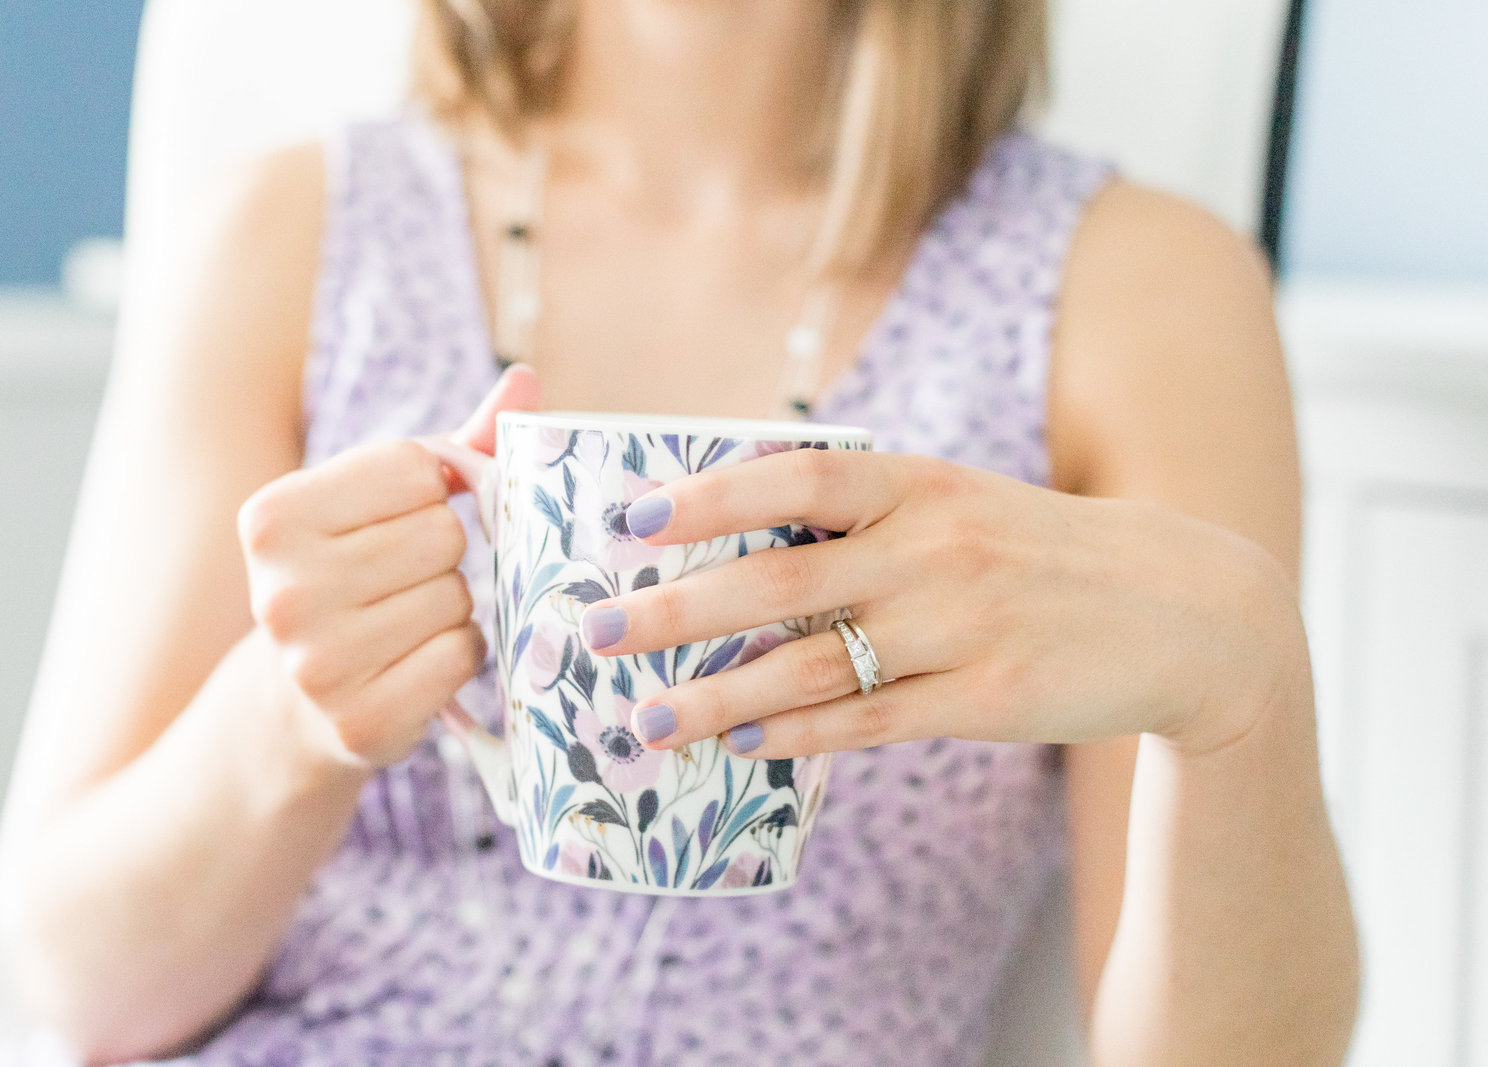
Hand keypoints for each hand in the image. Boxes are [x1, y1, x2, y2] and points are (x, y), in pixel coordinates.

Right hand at [237, 366, 538, 767]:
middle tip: (404, 578)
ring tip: (408, 621)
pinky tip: (419, 662)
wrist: (301, 700)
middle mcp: (281, 592)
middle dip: (445, 552)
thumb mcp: (384, 502)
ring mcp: (317, 665)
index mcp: (272, 517)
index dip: (434, 489)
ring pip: (457, 598)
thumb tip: (527, 379)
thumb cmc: (355, 573)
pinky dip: (459, 655)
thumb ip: (455, 442)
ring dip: (454, 607)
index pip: (415, 467)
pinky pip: (462, 657)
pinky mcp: (362, 721)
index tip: (404, 514)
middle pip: (441, 535)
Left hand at [581, 447, 1302, 758]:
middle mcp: (935, 548)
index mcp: (920, 483)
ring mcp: (962, 627)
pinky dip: (796, 739)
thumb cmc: (1035, 551)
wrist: (1176, 610)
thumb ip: (862, 515)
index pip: (795, 476)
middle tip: (596, 633)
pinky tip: (739, 749)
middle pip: (780, 581)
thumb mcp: (957, 501)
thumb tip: (735, 535)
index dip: (709, 495)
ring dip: (718, 697)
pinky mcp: (987, 699)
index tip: (631, 519)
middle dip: (676, 610)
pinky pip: (869, 724)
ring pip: (811, 668)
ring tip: (647, 719)